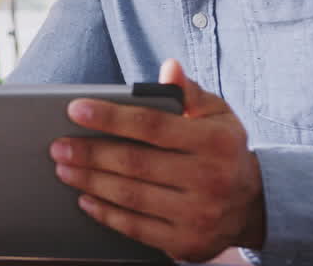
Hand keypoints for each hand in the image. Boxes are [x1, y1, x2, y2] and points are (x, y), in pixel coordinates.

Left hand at [50, 59, 264, 261]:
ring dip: (90, 181)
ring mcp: (198, 215)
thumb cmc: (223, 149)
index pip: (152, 125)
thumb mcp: (217, 114)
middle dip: (90, 152)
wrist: (253, 205)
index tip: (76, 109)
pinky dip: (106, 213)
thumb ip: (190, 92)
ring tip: (64, 168)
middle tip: (59, 145)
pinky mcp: (186, 243)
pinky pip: (136, 228)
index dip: (111, 117)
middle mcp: (209, 180)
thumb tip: (169, 68)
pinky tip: (85, 197)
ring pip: (130, 196)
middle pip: (135, 163)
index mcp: (215, 142)